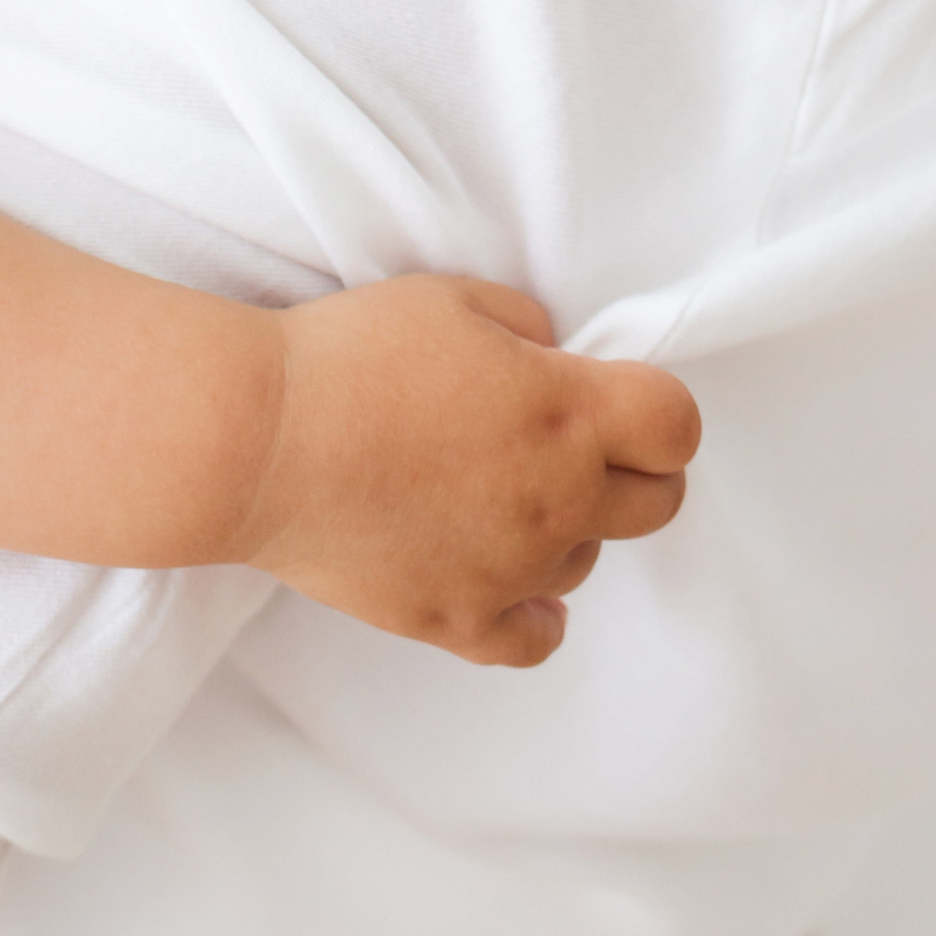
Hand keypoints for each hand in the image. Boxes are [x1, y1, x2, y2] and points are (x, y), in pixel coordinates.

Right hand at [238, 273, 701, 668]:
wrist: (259, 439)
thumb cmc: (348, 355)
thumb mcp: (449, 297)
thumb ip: (526, 324)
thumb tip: (550, 358)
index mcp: (565, 412)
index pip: (676, 425)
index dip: (656, 409)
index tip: (622, 400)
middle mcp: (557, 499)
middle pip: (657, 504)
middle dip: (633, 470)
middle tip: (578, 445)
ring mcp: (513, 569)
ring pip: (586, 561)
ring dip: (564, 527)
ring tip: (492, 489)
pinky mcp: (459, 619)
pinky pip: (535, 638)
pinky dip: (536, 613)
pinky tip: (516, 584)